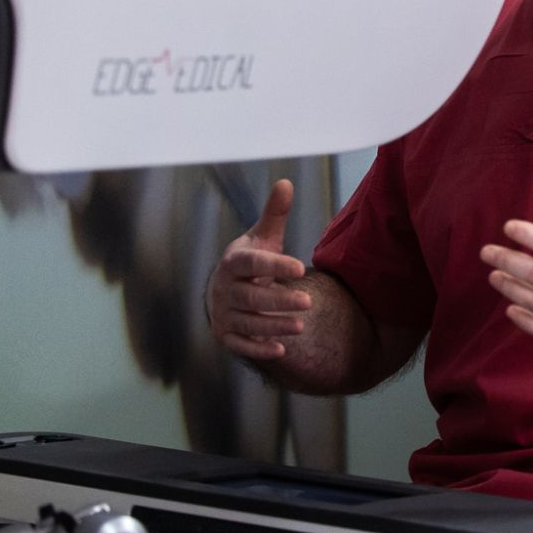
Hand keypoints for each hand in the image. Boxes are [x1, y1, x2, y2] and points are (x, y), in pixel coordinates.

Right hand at [207, 178, 309, 362]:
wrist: (225, 290)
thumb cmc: (251, 261)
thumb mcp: (263, 238)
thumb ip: (274, 214)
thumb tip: (285, 182)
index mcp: (234, 262)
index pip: (252, 264)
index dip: (274, 266)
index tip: (300, 267)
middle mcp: (225, 289)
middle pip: (251, 297)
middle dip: (278, 301)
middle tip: (308, 302)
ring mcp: (224, 313)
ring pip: (248, 322)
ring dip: (273, 325)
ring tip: (300, 326)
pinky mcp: (227, 334)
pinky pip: (241, 344)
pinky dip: (258, 349)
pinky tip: (281, 350)